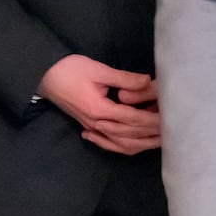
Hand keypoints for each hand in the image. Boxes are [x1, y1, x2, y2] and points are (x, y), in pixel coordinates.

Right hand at [39, 54, 160, 154]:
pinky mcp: (88, 126)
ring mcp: (91, 127)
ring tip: (159, 140)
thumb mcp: (98, 69)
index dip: (153, 120)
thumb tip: (148, 82)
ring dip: (141, 143)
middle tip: (172, 132)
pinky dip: (123, 146)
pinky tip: (134, 144)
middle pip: (130, 136)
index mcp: (100, 110)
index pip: (133, 119)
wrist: (43, 75)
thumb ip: (124, 78)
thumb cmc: (69, 69)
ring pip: (121, 144)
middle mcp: (96, 123)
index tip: (170, 118)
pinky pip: (108, 143)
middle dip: (152, 135)